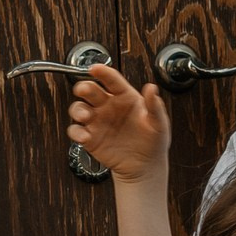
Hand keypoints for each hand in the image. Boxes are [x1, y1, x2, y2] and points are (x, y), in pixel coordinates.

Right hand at [67, 65, 171, 182]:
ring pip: (79, 108)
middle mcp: (108, 107)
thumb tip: (152, 88)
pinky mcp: (90, 138)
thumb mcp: (159, 123)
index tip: (95, 68)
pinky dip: (76, 133)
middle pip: (90, 91)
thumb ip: (155, 106)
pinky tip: (84, 136)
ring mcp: (97, 122)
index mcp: (125, 98)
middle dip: (84, 88)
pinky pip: (76, 131)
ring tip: (85, 116)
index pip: (112, 80)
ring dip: (78, 110)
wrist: (145, 166)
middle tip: (84, 90)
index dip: (102, 72)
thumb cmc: (153, 142)